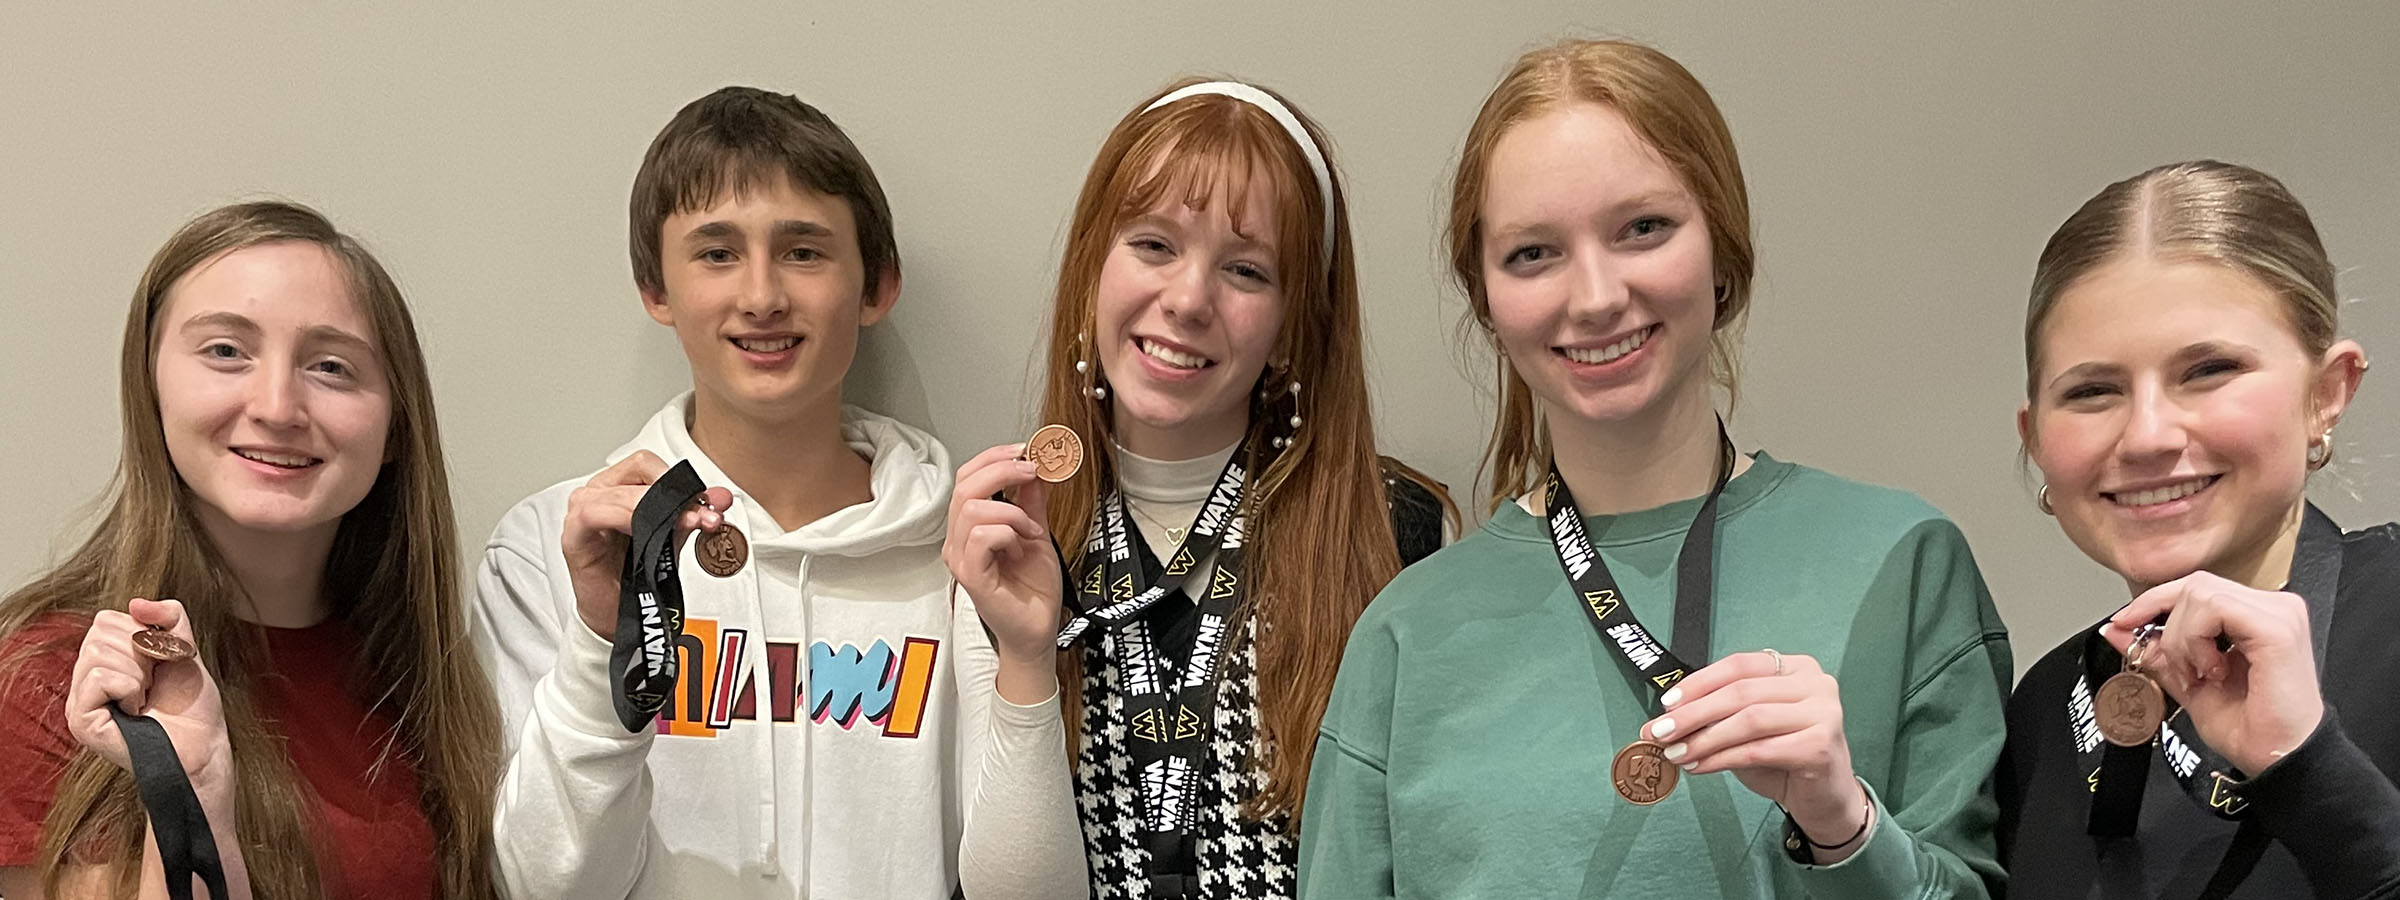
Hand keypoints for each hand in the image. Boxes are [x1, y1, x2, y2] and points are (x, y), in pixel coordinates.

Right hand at [64, 599, 233, 793]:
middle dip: (142, 653)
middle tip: (153, 684)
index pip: (105, 619)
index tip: (159, 664)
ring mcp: (79, 702)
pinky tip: (137, 709)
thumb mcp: (184, 648)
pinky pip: (100, 678)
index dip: (143, 634)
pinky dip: (129, 687)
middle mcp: (83, 681)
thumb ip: (170, 617)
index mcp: (102, 663)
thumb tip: (136, 602)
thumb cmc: (192, 705)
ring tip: (145, 697)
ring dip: (138, 672)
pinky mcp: (81, 721)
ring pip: (98, 652)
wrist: (203, 746)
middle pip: (100, 632)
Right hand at [563, 450, 733, 640]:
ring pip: (621, 492)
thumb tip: (720, 497)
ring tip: (685, 526)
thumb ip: (693, 514)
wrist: (618, 613)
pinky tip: (644, 531)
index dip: (679, 480)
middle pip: (639, 471)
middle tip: (701, 518)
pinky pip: (593, 513)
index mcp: (620, 485)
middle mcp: (599, 492)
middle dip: (676, 495)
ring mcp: (582, 510)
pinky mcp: (573, 534)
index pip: (649, 463)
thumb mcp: (673, 537)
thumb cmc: (638, 574)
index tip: (708, 503)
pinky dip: (624, 516)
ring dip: (658, 508)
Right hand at [944, 444, 1063, 679]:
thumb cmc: (1033, 588)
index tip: (1025, 451)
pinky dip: (1008, 533)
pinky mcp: (971, 576)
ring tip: (1030, 530)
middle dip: (1003, 471)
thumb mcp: (1037, 532)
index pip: (966, 477)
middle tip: (1033, 473)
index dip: (993, 457)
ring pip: (972, 509)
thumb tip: (1035, 466)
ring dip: (1011, 511)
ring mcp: (960, 558)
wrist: (1039, 629)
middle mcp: (958, 540)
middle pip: (964, 486)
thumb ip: (1032, 501)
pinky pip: (981, 537)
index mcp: (969, 526)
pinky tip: (1021, 547)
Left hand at [1646, 650, 1868, 851]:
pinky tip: (1700, 767)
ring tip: (1676, 753)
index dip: (1698, 683)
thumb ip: (1719, 713)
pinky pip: (1759, 750)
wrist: (1824, 798)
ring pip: (1749, 720)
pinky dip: (1722, 758)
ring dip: (1704, 739)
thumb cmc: (1784, 757)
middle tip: (1660, 732)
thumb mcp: (1748, 727)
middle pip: (1741, 692)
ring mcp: (1823, 713)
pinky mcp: (1821, 746)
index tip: (1666, 704)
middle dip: (1693, 713)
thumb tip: (1669, 716)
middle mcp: (1815, 683)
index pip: (1739, 666)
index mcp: (1796, 667)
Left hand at [2102, 570, 2322, 773]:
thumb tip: (2117, 630)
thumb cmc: (2251, 729)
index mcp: (2255, 616)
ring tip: (2201, 675)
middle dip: (2169, 627)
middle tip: (2180, 669)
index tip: (2123, 624)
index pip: (2196, 588)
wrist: (2279, 762)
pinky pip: (2215, 608)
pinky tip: (2213, 671)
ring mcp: (2280, 614)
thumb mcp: (2188, 684)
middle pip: (2195, 585)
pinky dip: (2198, 639)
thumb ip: (2157, 653)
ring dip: (2184, 639)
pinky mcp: (2278, 628)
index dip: (2154, 602)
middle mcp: (2273, 608)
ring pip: (2200, 594)